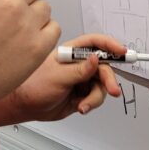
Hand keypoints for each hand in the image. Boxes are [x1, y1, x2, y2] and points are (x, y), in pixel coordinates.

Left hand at [0, 34, 125, 123]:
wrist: (26, 105)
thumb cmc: (33, 85)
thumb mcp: (58, 76)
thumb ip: (80, 69)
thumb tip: (96, 58)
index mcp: (72, 52)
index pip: (96, 43)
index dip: (111, 45)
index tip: (122, 52)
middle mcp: (79, 64)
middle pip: (104, 67)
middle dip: (109, 80)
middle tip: (113, 90)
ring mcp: (81, 79)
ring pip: (102, 85)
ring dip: (96, 97)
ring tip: (84, 105)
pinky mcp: (82, 93)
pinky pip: (96, 97)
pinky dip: (91, 103)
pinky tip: (81, 107)